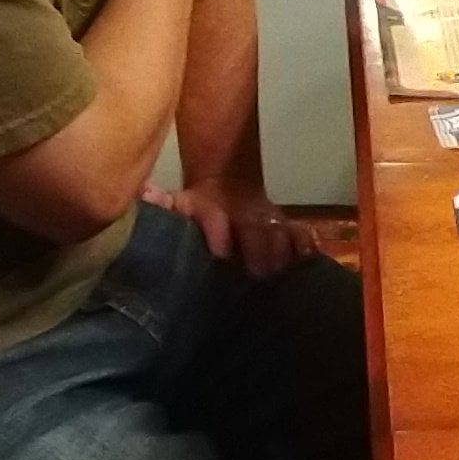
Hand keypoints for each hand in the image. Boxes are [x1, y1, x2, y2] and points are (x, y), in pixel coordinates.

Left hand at [144, 179, 316, 277]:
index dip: (218, 230)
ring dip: (282, 249)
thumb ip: (160, 204)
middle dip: (257, 247)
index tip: (221, 253)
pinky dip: (305, 244)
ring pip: (279, 229)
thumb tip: (148, 194)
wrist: (226, 187)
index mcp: (208, 206)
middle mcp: (242, 212)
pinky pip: (299, 232)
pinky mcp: (284, 227)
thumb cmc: (195, 211)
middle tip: (258, 272)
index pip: (213, 214)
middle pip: (253, 226)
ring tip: (282, 271)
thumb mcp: (175, 206)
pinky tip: (309, 258)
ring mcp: (266, 218)